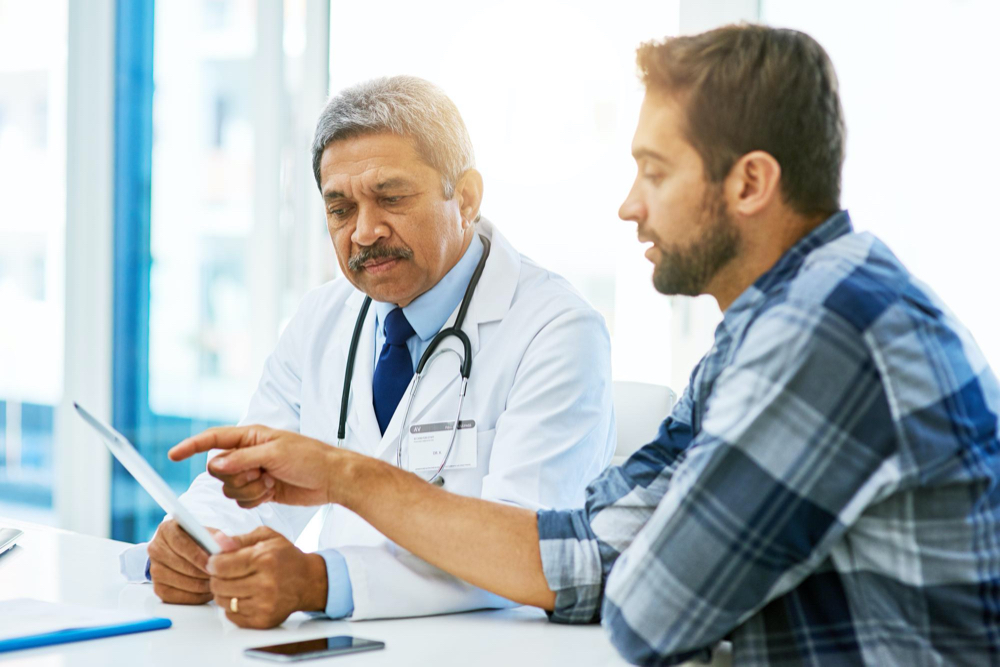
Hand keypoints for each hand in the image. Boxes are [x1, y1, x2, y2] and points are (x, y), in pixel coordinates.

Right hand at [148, 519, 237, 604]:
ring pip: (181, 582)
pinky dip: (196, 597)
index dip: (199, 555)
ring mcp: (155, 570)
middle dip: (204, 572)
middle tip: (222, 576)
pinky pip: (178, 597)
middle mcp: (156, 549)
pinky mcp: (158, 588)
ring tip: (218, 583)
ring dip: (202, 585)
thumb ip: (218, 538)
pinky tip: (208, 592)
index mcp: (166, 530)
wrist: (184, 553)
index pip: (181, 544)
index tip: (214, 563)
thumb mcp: (208, 534)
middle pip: (181, 565)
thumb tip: (230, 545)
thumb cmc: (199, 541)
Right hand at [168, 425, 360, 508]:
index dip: (192, 446)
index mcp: (250, 437)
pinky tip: (272, 493)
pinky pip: (241, 500)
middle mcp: (247, 454)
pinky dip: (254, 500)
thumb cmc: (309, 458)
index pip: (214, 439)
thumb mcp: (276, 454)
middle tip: (260, 473)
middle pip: (217, 469)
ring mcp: (253, 473)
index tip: (173, 455)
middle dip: (235, 476)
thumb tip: (215, 463)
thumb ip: (243, 459)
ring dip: (248, 489)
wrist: (331, 479)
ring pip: (228, 488)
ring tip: (271, 482)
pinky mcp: (259, 491)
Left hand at [206, 527, 327, 628]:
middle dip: (217, 578)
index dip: (213, 563)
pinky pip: (232, 616)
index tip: (215, 562)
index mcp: (264, 559)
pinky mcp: (263, 620)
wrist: (308, 581)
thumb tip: (216, 540)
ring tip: (235, 584)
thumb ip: (239, 539)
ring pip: (223, 602)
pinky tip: (243, 596)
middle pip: (219, 585)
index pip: (221, 566)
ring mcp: (264, 604)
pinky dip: (233, 606)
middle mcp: (265, 584)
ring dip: (224, 593)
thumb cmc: (286, 557)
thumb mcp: (267, 538)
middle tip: (225, 573)